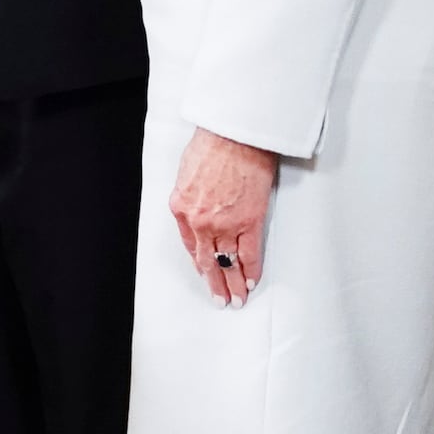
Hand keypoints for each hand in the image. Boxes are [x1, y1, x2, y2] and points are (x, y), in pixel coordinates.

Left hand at [169, 127, 276, 303]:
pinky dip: (251, 270)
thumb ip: (191, 195)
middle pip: (206, 260)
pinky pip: (250, 253)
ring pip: (227, 262)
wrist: (235, 135)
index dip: (199, 262)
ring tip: (237, 299)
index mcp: (182, 208)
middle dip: (214, 283)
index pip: (189, 245)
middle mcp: (200, 222)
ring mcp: (225, 224)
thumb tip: (199, 205)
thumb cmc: (213, 143)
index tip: (205, 272)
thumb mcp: (188, 171)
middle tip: (220, 299)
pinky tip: (252, 281)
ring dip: (233, 283)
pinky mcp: (249, 221)